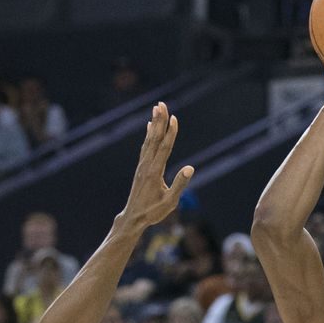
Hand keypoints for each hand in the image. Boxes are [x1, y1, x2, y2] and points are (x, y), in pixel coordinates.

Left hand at [120, 102, 193, 228]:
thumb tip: (190, 168)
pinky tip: (149, 127)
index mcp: (155, 172)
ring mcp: (142, 166)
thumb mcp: (170, 202)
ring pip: (149, 141)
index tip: (174, 118)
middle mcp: (147, 165)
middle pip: (154, 139)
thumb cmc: (153, 212)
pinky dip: (148, 135)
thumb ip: (180, 184)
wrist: (133, 218)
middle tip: (162, 104)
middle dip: (159, 121)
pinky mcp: (140, 168)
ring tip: (156, 109)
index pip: (164, 148)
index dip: (170, 133)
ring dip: (153, 124)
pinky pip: (145, 147)